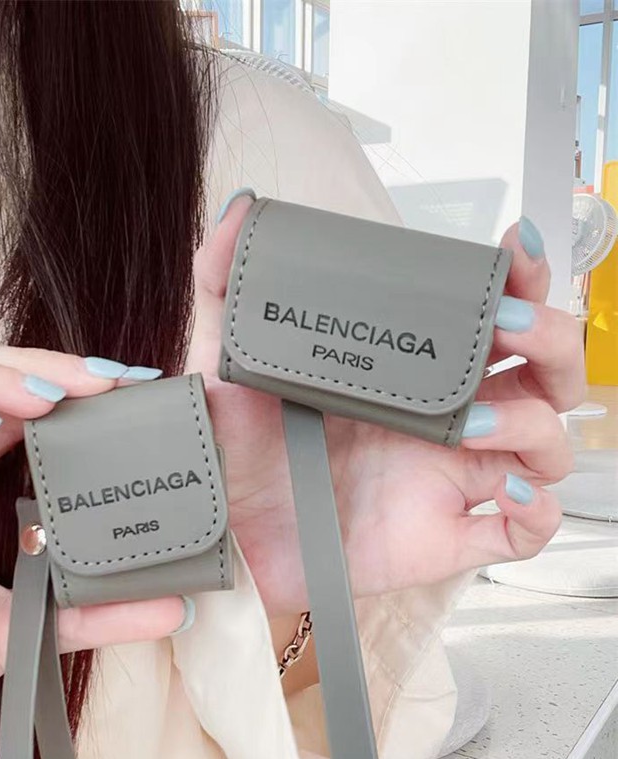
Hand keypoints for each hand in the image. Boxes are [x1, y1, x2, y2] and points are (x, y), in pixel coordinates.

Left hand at [186, 195, 583, 614]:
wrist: (226, 520)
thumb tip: (243, 207)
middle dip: (549, 339)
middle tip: (505, 328)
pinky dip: (536, 512)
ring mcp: (449, 476)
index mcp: (408, 368)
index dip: (519, 277)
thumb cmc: (238, 437)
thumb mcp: (227, 353)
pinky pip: (523, 530)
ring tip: (472, 424)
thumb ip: (228, 278)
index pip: (489, 315)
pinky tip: (507, 492)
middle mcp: (442, 416)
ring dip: (534, 424)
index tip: (511, 247)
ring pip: (545, 443)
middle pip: (541, 370)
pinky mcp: (444, 534)